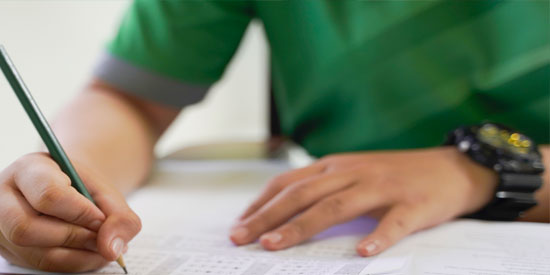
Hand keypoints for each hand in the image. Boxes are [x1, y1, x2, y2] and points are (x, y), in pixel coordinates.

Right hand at [0, 153, 140, 271]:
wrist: (68, 191)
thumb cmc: (83, 188)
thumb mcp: (105, 191)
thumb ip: (118, 216)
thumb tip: (112, 250)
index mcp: (29, 169)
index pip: (47, 194)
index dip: (79, 212)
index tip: (100, 218)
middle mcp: (5, 198)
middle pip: (27, 229)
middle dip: (74, 237)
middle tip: (101, 237)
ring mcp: (2, 228)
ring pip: (34, 254)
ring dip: (78, 255)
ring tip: (101, 246)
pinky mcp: (10, 251)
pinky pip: (41, 267)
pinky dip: (74, 264)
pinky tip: (90, 253)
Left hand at [230, 147, 496, 255]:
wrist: (452, 167)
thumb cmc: (397, 175)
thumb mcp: (355, 172)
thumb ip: (325, 186)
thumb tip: (286, 210)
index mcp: (337, 165)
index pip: (290, 183)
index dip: (262, 203)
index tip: (239, 224)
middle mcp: (353, 172)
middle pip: (304, 195)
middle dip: (268, 217)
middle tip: (241, 239)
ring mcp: (383, 187)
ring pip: (336, 206)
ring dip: (303, 226)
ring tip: (276, 245)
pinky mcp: (413, 205)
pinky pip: (394, 223)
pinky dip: (378, 237)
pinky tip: (363, 254)